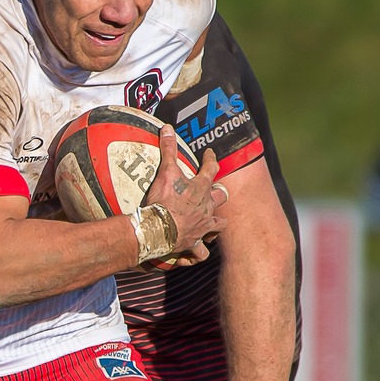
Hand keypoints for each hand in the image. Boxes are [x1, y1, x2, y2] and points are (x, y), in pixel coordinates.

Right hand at [136, 130, 226, 265]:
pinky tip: (196, 252)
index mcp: (200, 189)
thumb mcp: (165, 172)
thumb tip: (167, 127)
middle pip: (221, 198)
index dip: (211, 160)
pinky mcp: (194, 244)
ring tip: (210, 223)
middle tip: (214, 192)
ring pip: (218, 226)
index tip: (210, 154)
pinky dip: (198, 252)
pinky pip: (200, 253)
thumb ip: (168, 150)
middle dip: (219, 194)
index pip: (211, 168)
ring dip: (215, 224)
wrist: (159, 230)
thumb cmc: (164, 201)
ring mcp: (202, 227)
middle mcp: (206, 208)